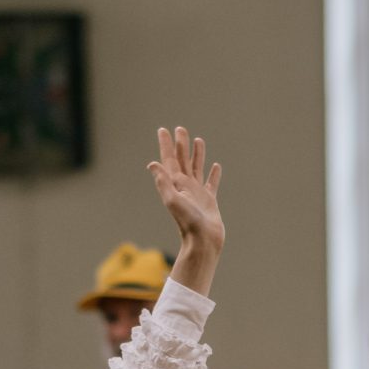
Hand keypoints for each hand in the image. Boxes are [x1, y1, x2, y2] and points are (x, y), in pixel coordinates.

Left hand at [149, 126, 223, 266]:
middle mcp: (184, 187)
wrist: (203, 241)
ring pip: (197, 168)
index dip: (165, 145)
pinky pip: (211, 183)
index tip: (163, 130)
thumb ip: (163, 182)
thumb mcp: (173, 200)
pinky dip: (214, 174)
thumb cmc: (188, 222)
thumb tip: (152, 164)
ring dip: (196, 154)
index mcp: (175, 185)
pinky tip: (216, 166)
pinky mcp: (209, 200)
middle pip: (182, 160)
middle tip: (180, 128)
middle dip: (180, 144)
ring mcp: (197, 193)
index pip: (168, 160)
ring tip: (197, 140)